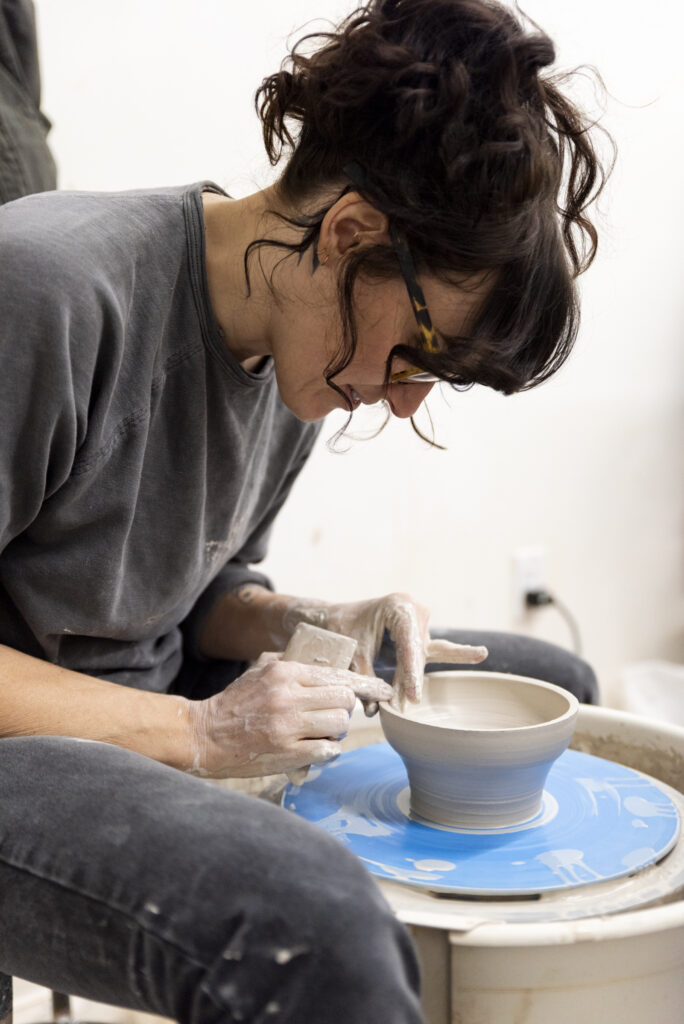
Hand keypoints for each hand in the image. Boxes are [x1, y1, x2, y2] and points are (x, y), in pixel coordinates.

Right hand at [185, 655, 392, 777]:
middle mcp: (288, 697)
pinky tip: (316, 747)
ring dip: (337, 730)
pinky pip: (328, 750)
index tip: (383, 688)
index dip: (365, 683)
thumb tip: (326, 665)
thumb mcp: (260, 672)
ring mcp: (288, 727)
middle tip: (333, 714)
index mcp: (284, 673)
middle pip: (344, 699)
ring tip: (321, 731)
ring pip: (340, 724)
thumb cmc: (235, 703)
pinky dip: (328, 749)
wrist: (204, 735)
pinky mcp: (287, 753)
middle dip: (344, 708)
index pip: (337, 674)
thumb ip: (291, 666)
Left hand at [284, 593, 486, 708]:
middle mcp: (415, 610)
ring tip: (406, 699)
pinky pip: (441, 648)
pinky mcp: (421, 634)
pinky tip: (479, 654)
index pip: (410, 643)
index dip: (411, 672)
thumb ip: (366, 677)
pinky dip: (459, 654)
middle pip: (418, 653)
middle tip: (398, 707)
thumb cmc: (343, 630)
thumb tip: (375, 709)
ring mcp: (421, 622)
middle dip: (409, 680)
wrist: (336, 617)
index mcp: (399, 606)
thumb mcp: (352, 653)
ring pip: (422, 657)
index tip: (412, 697)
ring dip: (412, 678)